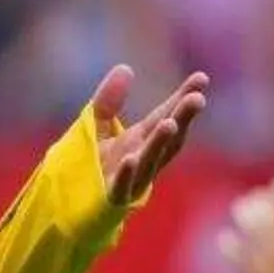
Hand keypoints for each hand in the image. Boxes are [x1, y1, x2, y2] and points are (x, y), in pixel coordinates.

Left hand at [90, 66, 208, 205]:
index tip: (201, 78)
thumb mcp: (96, 125)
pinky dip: (127, 173)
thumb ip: (109, 99)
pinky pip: (121, 186)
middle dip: (182, 119)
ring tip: (170, 123)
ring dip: (160, 144)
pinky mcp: (112, 198)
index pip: (166, 115)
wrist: (72, 204)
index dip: (183, 98)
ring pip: (149, 161)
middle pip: (166, 138)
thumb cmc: (92, 164)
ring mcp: (131, 179)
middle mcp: (142, 158)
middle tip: (197, 99)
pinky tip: (130, 159)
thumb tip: (126, 68)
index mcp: (141, 139)